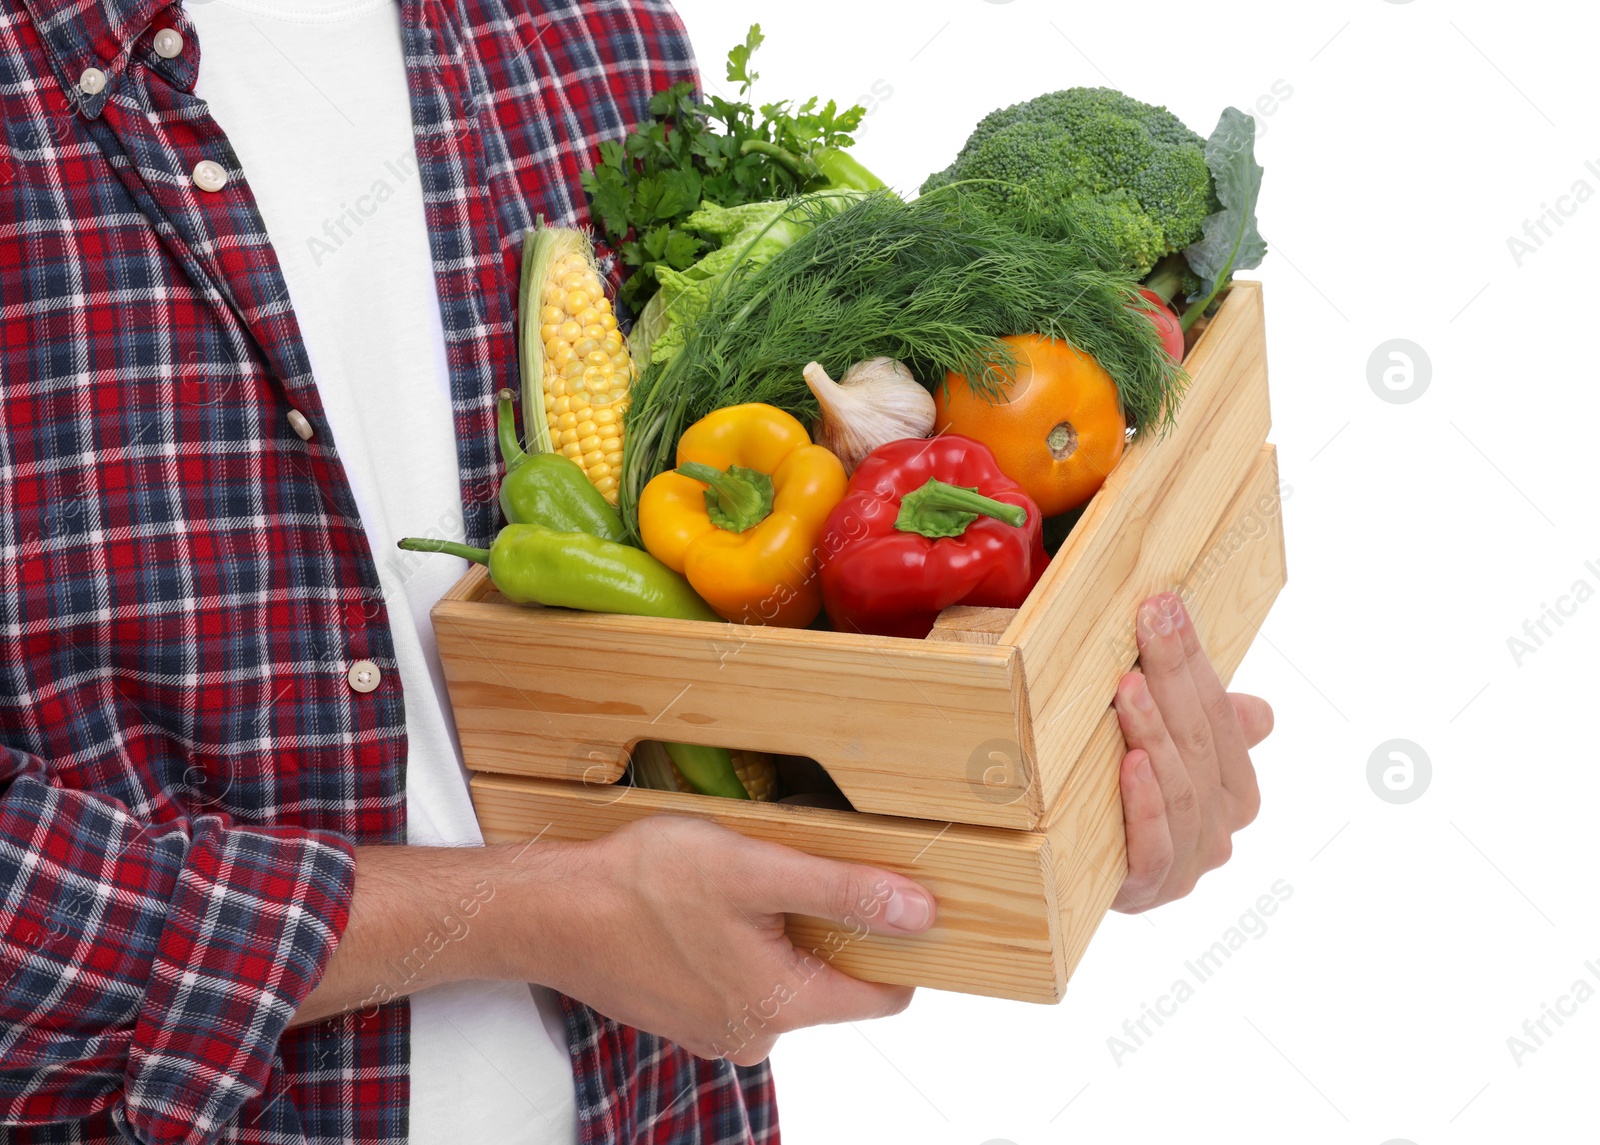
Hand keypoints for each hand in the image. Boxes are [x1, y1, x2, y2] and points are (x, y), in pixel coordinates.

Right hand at [541, 816, 934, 1064]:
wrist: (549, 912)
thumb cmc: (642, 888)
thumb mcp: (758, 871)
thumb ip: (844, 892)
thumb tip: (920, 913)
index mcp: (785, 1006)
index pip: (884, 995)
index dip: (898, 943)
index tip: (888, 894)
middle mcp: (755, 1033)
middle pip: (832, 981)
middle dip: (827, 925)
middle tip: (793, 868)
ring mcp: (716, 1029)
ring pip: (783, 975)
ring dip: (779, 930)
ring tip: (741, 882)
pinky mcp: (686, 1014)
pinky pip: (740, 978)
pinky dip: (738, 941)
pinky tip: (708, 904)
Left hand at [1111, 592, 1272, 912]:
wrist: (1079, 883)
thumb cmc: (1131, 807)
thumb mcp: (1173, 758)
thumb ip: (1214, 732)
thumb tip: (1260, 712)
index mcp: (1237, 791)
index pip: (1219, 711)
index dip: (1192, 658)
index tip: (1165, 607)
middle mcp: (1222, 827)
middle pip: (1200, 740)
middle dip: (1173, 675)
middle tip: (1150, 624)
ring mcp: (1188, 861)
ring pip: (1181, 786)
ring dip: (1154, 732)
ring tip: (1129, 688)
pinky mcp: (1149, 888)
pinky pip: (1154, 843)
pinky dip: (1145, 802)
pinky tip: (1129, 765)